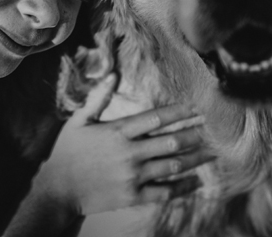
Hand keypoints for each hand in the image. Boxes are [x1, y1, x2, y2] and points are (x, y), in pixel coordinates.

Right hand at [38, 73, 213, 215]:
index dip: (180, 111)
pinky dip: (184, 186)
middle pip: (172, 141)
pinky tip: (198, 180)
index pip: (157, 117)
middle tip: (215, 128)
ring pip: (173, 166)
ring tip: (213, 151)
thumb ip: (98, 98)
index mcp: (118, 132)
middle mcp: (129, 153)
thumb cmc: (67, 153)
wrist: (56, 191)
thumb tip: (112, 74)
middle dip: (195, 134)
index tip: (199, 107)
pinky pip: (165, 191)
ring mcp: (133, 176)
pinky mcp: (133, 197)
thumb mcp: (78, 121)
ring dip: (196, 158)